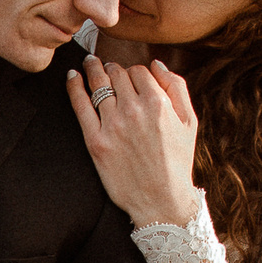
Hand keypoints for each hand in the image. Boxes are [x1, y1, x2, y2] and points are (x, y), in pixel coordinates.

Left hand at [68, 55, 202, 227]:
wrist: (161, 200)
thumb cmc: (177, 161)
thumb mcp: (189, 122)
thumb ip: (176, 87)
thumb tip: (156, 63)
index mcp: (158, 103)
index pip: (139, 71)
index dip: (133, 71)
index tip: (128, 75)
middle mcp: (134, 110)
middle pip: (116, 74)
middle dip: (111, 67)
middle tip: (105, 65)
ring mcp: (113, 125)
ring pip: (98, 84)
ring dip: (92, 69)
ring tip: (88, 62)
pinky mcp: (96, 141)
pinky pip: (80, 105)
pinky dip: (73, 86)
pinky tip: (72, 76)